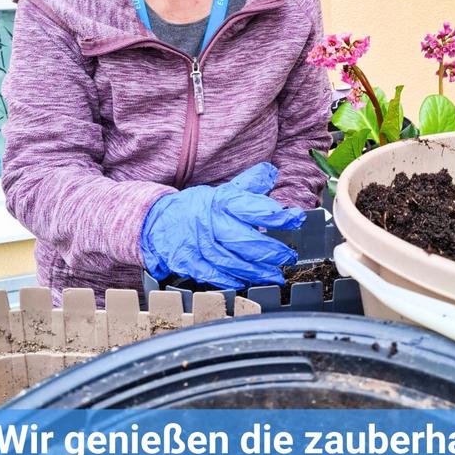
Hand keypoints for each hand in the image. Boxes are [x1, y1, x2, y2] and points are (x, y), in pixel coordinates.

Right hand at [140, 162, 305, 288]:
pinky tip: (248, 282)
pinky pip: (216, 276)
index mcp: (222, 202)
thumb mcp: (224, 190)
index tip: (295, 218)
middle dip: (272, 251)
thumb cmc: (198, 207)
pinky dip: (234, 281)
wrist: (159, 222)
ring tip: (276, 276)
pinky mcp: (191, 263)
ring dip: (259, 272)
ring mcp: (200, 246)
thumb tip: (272, 172)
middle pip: (247, 241)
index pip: (254, 207)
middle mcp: (212, 224)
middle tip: (289, 256)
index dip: (277, 215)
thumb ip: (250, 184)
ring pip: (234, 262)